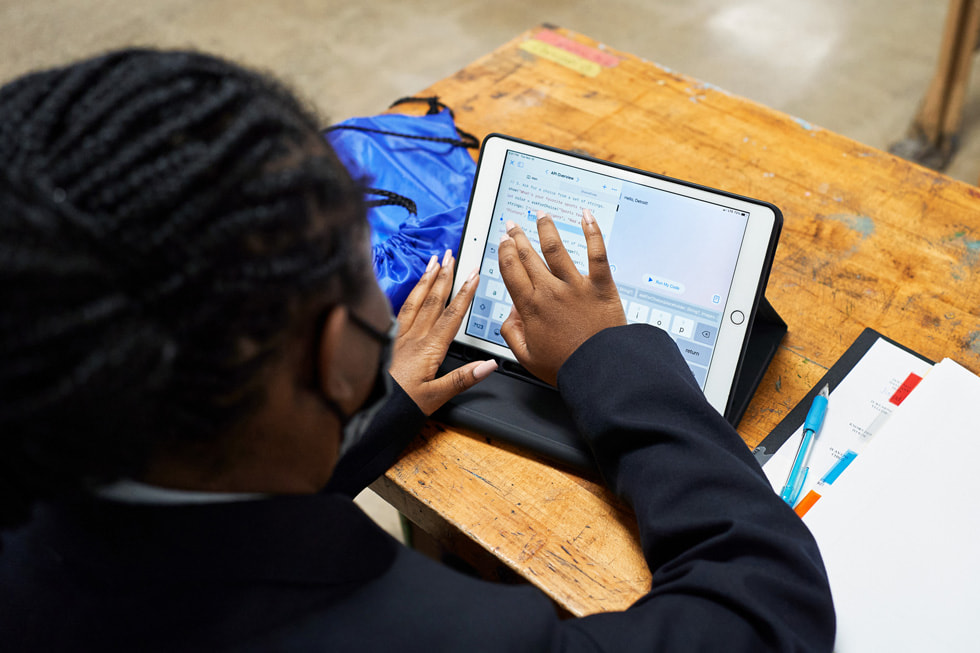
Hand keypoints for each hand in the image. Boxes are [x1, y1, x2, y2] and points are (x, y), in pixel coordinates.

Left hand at [388, 250, 497, 414]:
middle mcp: (412, 338)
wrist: (365, 411)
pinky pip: (400, 311)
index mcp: (427, 350)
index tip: (473, 274)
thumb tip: (488, 365)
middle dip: (444, 276)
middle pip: (432, 301)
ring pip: (414, 302)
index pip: (451, 316)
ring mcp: (398, 337)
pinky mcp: (386, 341)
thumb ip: (462, 379)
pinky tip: (410, 292)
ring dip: (426, 280)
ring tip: (433, 262)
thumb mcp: (434, 398)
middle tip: (452, 254)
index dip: (464, 294)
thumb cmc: (397, 406)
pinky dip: (409, 296)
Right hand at [498, 210, 625, 385]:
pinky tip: (586, 216)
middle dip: (518, 237)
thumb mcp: (527, 357)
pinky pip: (597, 253)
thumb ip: (512, 334)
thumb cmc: (566, 367)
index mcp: (531, 307)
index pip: (511, 271)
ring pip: (556, 248)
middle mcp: (550, 291)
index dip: (505, 253)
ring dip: (546, 228)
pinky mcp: (600, 286)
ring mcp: (576, 286)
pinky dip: (592, 232)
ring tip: (541, 215)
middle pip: (528, 256)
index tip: (503, 242)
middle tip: (513, 225)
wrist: (600, 370)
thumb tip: (510, 315)